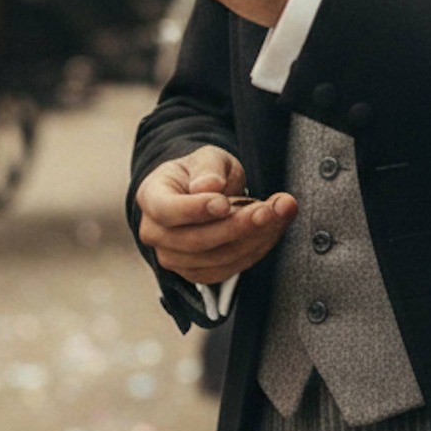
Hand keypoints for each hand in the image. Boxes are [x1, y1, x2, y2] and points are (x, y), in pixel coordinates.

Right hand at [135, 145, 296, 283]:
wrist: (205, 193)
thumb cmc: (203, 172)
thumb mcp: (208, 158)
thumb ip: (208, 169)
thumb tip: (208, 187)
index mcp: (151, 197)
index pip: (166, 210)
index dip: (195, 210)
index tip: (224, 203)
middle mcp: (155, 233)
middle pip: (194, 240)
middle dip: (237, 226)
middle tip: (269, 209)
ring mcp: (173, 258)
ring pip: (216, 259)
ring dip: (254, 238)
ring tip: (280, 213)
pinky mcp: (197, 273)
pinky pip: (228, 269)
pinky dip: (255, 250)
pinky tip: (273, 229)